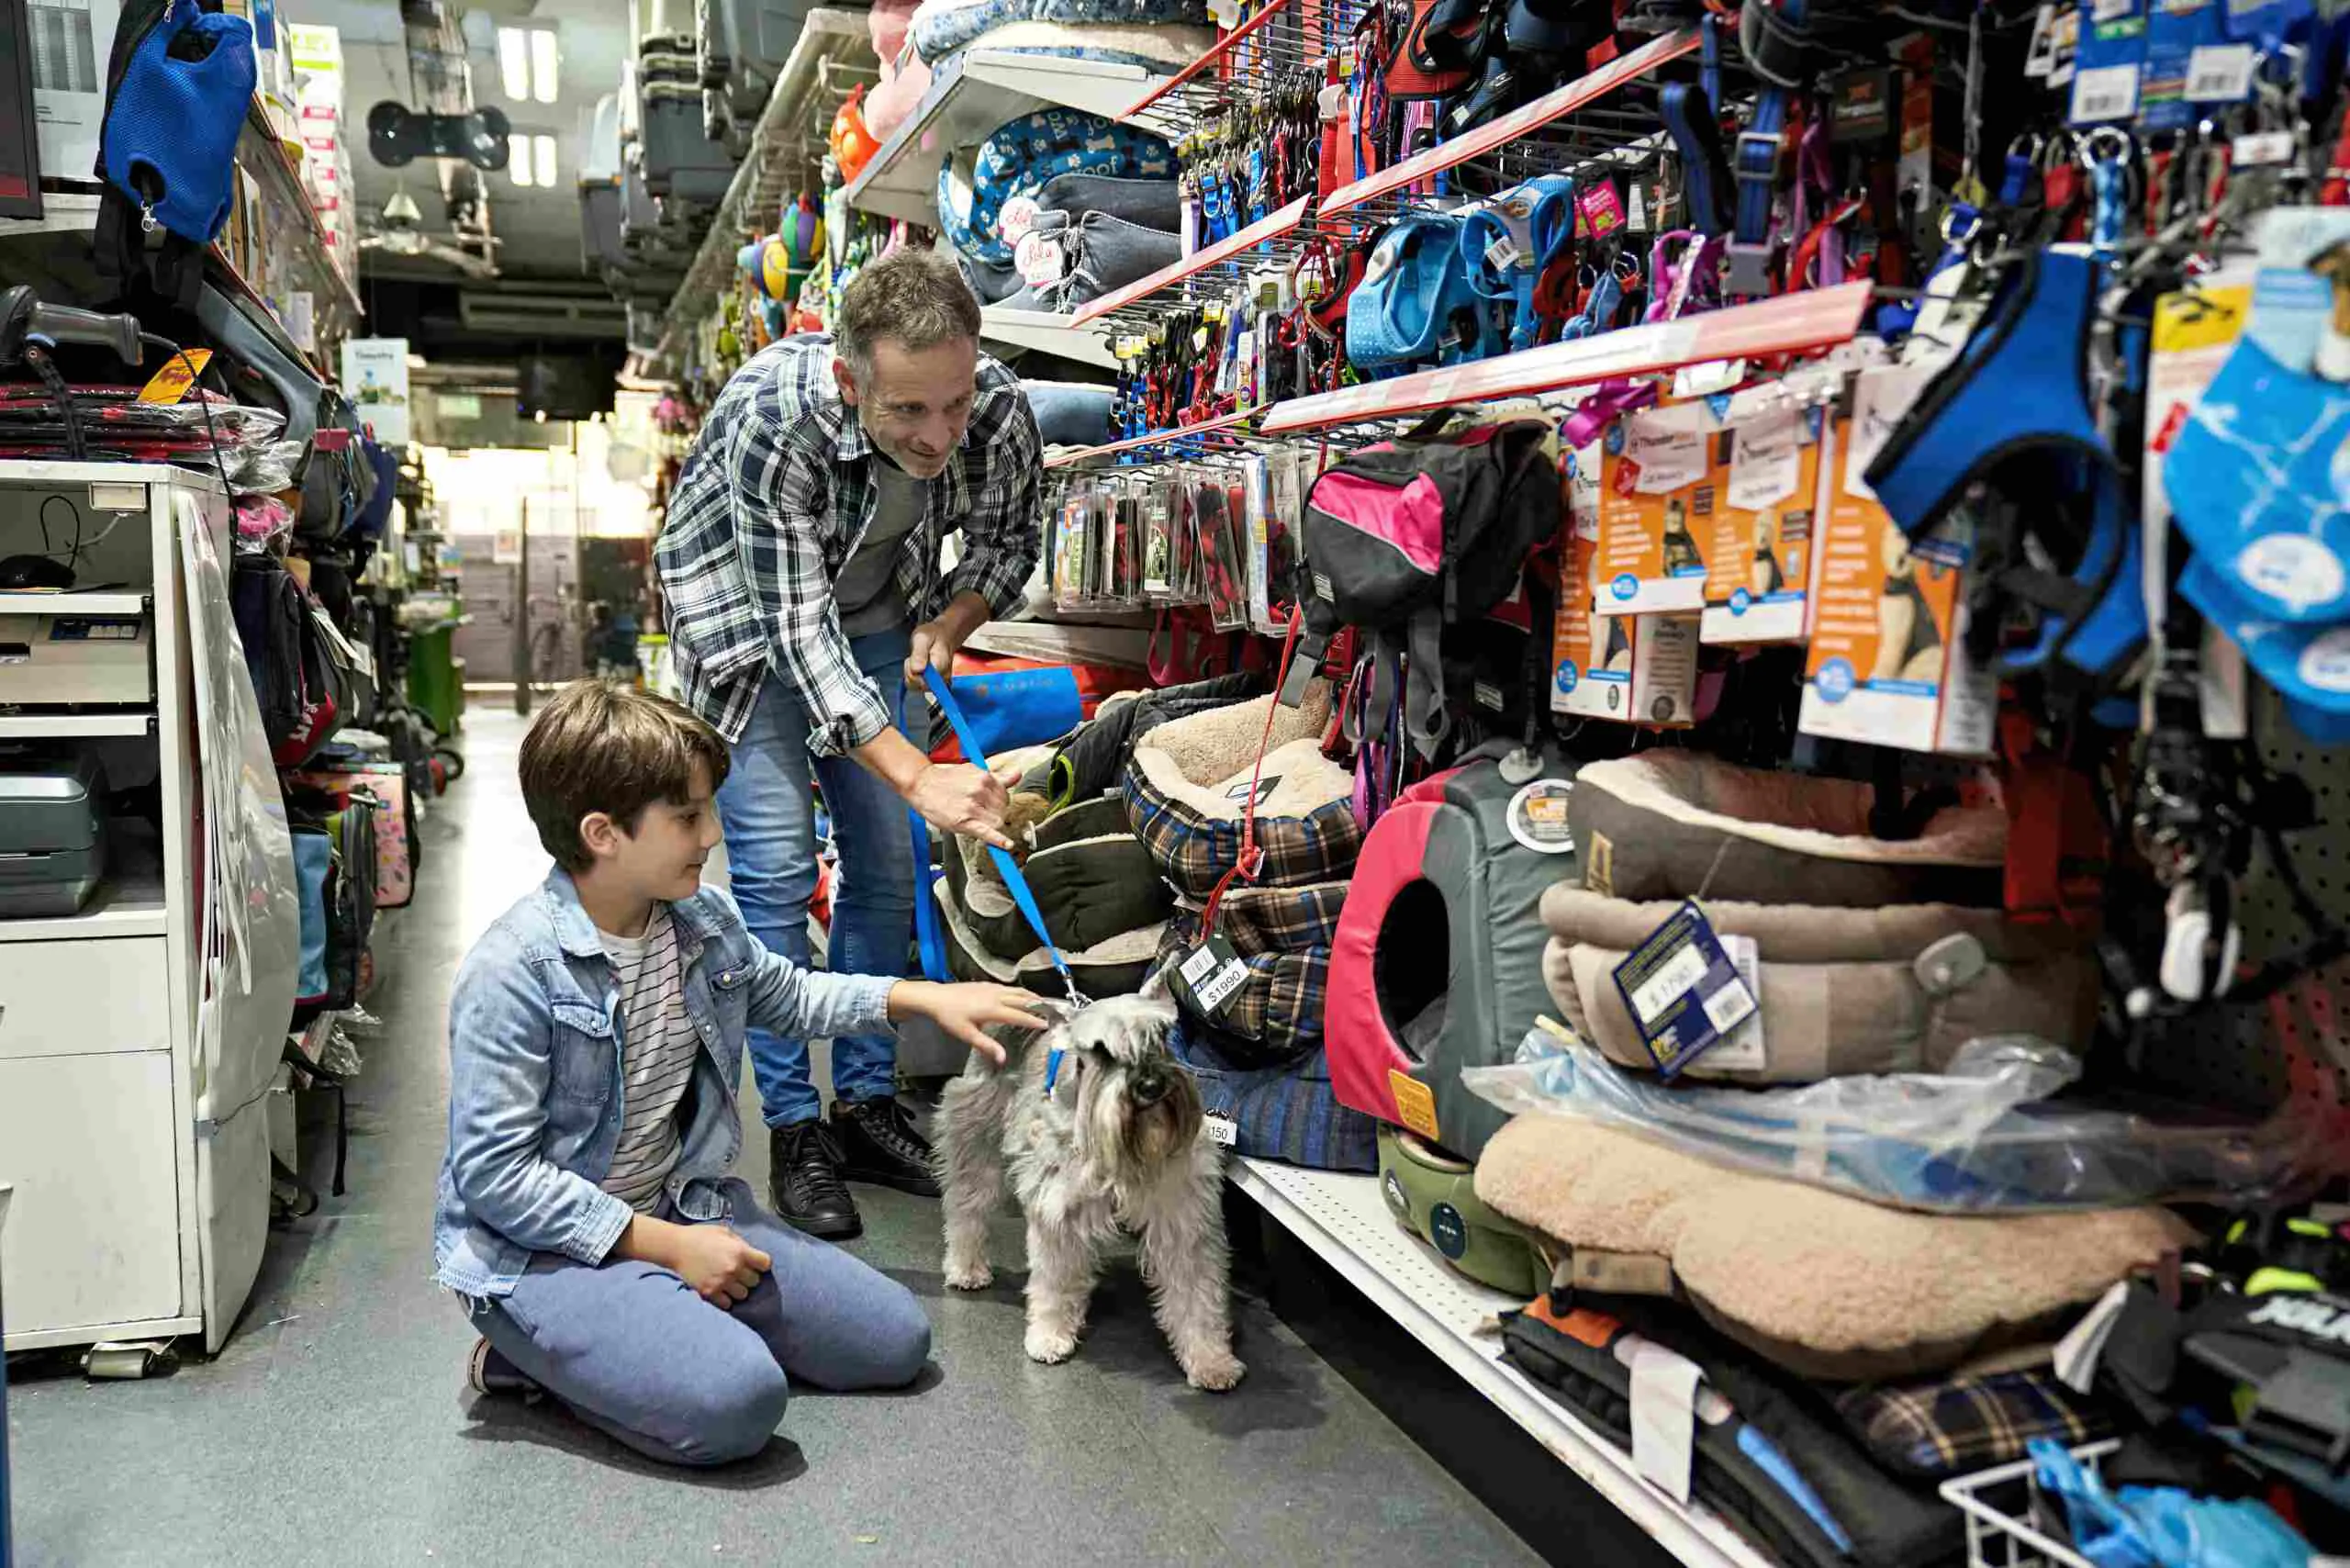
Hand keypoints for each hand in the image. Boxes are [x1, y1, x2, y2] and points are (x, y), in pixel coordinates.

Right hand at [669, 1225, 770, 1308]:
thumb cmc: (701, 1236)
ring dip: (738, 1289)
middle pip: (755, 1281)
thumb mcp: (725, 1233)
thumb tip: (751, 1255)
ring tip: (730, 1283)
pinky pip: (727, 1304)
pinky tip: (721, 1291)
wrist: (676, 1247)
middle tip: (740, 1273)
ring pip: (743, 1295)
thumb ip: (740, 1244)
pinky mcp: (710, 1293)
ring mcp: (722, 1282)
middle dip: (749, 1277)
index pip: (765, 1263)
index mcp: (740, 1252)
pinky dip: (725, 1299)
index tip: (756, 1263)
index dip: (761, 1263)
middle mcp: (734, 1269)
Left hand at [890, 980, 1051, 1062]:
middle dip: (1039, 1005)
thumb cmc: (950, 1017)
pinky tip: (1020, 996)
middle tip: (1053, 1011)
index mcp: (993, 1009)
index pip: (1020, 1015)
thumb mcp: (967, 1035)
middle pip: (1023, 999)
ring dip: (1031, 996)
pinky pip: (1009, 987)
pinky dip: (1020, 992)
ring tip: (1043, 1002)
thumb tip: (1003, 1059)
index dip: (1034, 1020)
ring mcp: (991, 988)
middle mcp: (996, 996)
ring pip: (1017, 990)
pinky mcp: (986, 984)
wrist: (935, 997)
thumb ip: (987, 1046)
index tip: (1047, 1025)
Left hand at [904, 592, 989, 692]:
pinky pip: (918, 685)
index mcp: (940, 667)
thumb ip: (919, 653)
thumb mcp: (922, 637)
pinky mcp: (935, 683)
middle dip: (910, 672)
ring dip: (911, 674)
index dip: (912, 673)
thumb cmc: (934, 635)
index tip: (912, 660)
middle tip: (914, 657)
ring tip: (917, 660)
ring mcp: (940, 682)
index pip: (922, 682)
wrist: (944, 635)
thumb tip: (917, 670)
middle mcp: (942, 678)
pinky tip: (918, 666)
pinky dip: (914, 676)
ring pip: (917, 687)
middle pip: (918, 686)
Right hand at [909, 760, 1012, 849]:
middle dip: (996, 814)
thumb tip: (1017, 774)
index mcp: (985, 778)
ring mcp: (972, 807)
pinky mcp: (964, 821)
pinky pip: (986, 832)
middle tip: (982, 813)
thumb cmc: (945, 780)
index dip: (1001, 803)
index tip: (994, 806)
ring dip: (992, 824)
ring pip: (997, 822)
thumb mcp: (973, 772)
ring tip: (976, 820)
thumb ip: (998, 777)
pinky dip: (998, 840)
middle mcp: (980, 791)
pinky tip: (1006, 844)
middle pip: (1003, 810)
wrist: (921, 784)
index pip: (1006, 796)